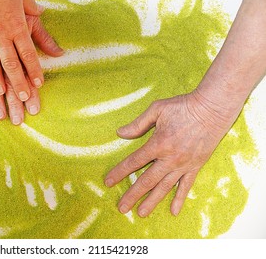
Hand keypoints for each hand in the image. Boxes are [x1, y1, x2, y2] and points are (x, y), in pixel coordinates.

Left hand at [105, 91, 238, 216]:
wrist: (213, 109)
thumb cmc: (183, 107)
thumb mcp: (157, 109)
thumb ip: (138, 124)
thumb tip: (120, 133)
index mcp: (158, 144)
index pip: (134, 162)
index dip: (119, 172)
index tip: (108, 182)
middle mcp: (170, 159)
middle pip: (147, 181)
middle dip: (132, 195)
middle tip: (122, 208)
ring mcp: (183, 165)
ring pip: (164, 187)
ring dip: (152, 201)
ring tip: (141, 214)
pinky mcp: (195, 166)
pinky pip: (186, 186)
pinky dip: (179, 199)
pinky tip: (173, 211)